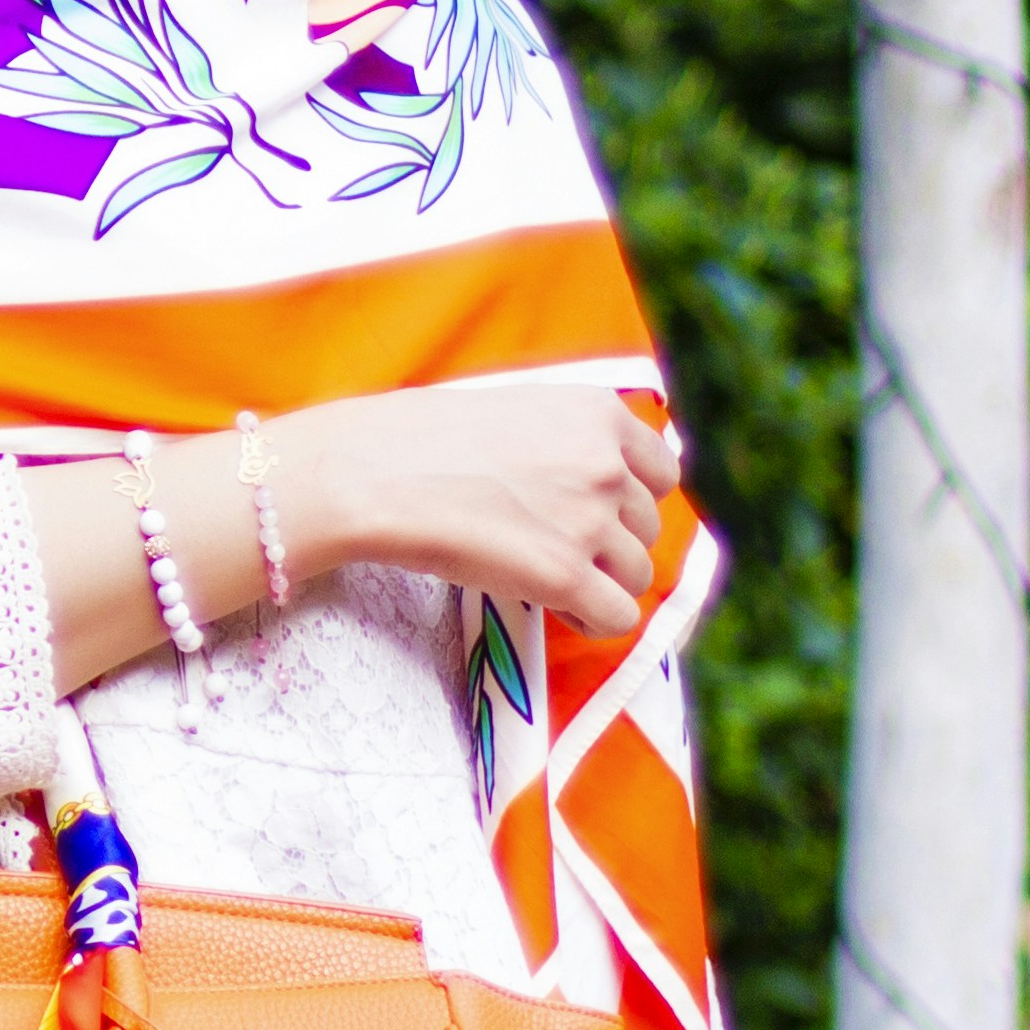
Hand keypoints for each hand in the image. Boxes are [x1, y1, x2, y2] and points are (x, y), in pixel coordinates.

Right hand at [273, 384, 672, 634]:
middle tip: (550, 546)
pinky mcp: (565, 575)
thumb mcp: (511, 410)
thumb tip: (596, 482)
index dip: (629, 498)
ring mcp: (590, 520)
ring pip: (636, 574)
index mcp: (597, 412)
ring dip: (598, 582)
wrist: (369, 474)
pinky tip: (556, 609)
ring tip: (546, 578)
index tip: (596, 512)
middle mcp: (607, 462)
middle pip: (646, 526)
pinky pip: (618, 616)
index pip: (660, 470)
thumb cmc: (418, 439)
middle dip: (608, 542)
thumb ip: (566, 437)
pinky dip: (591, 619)